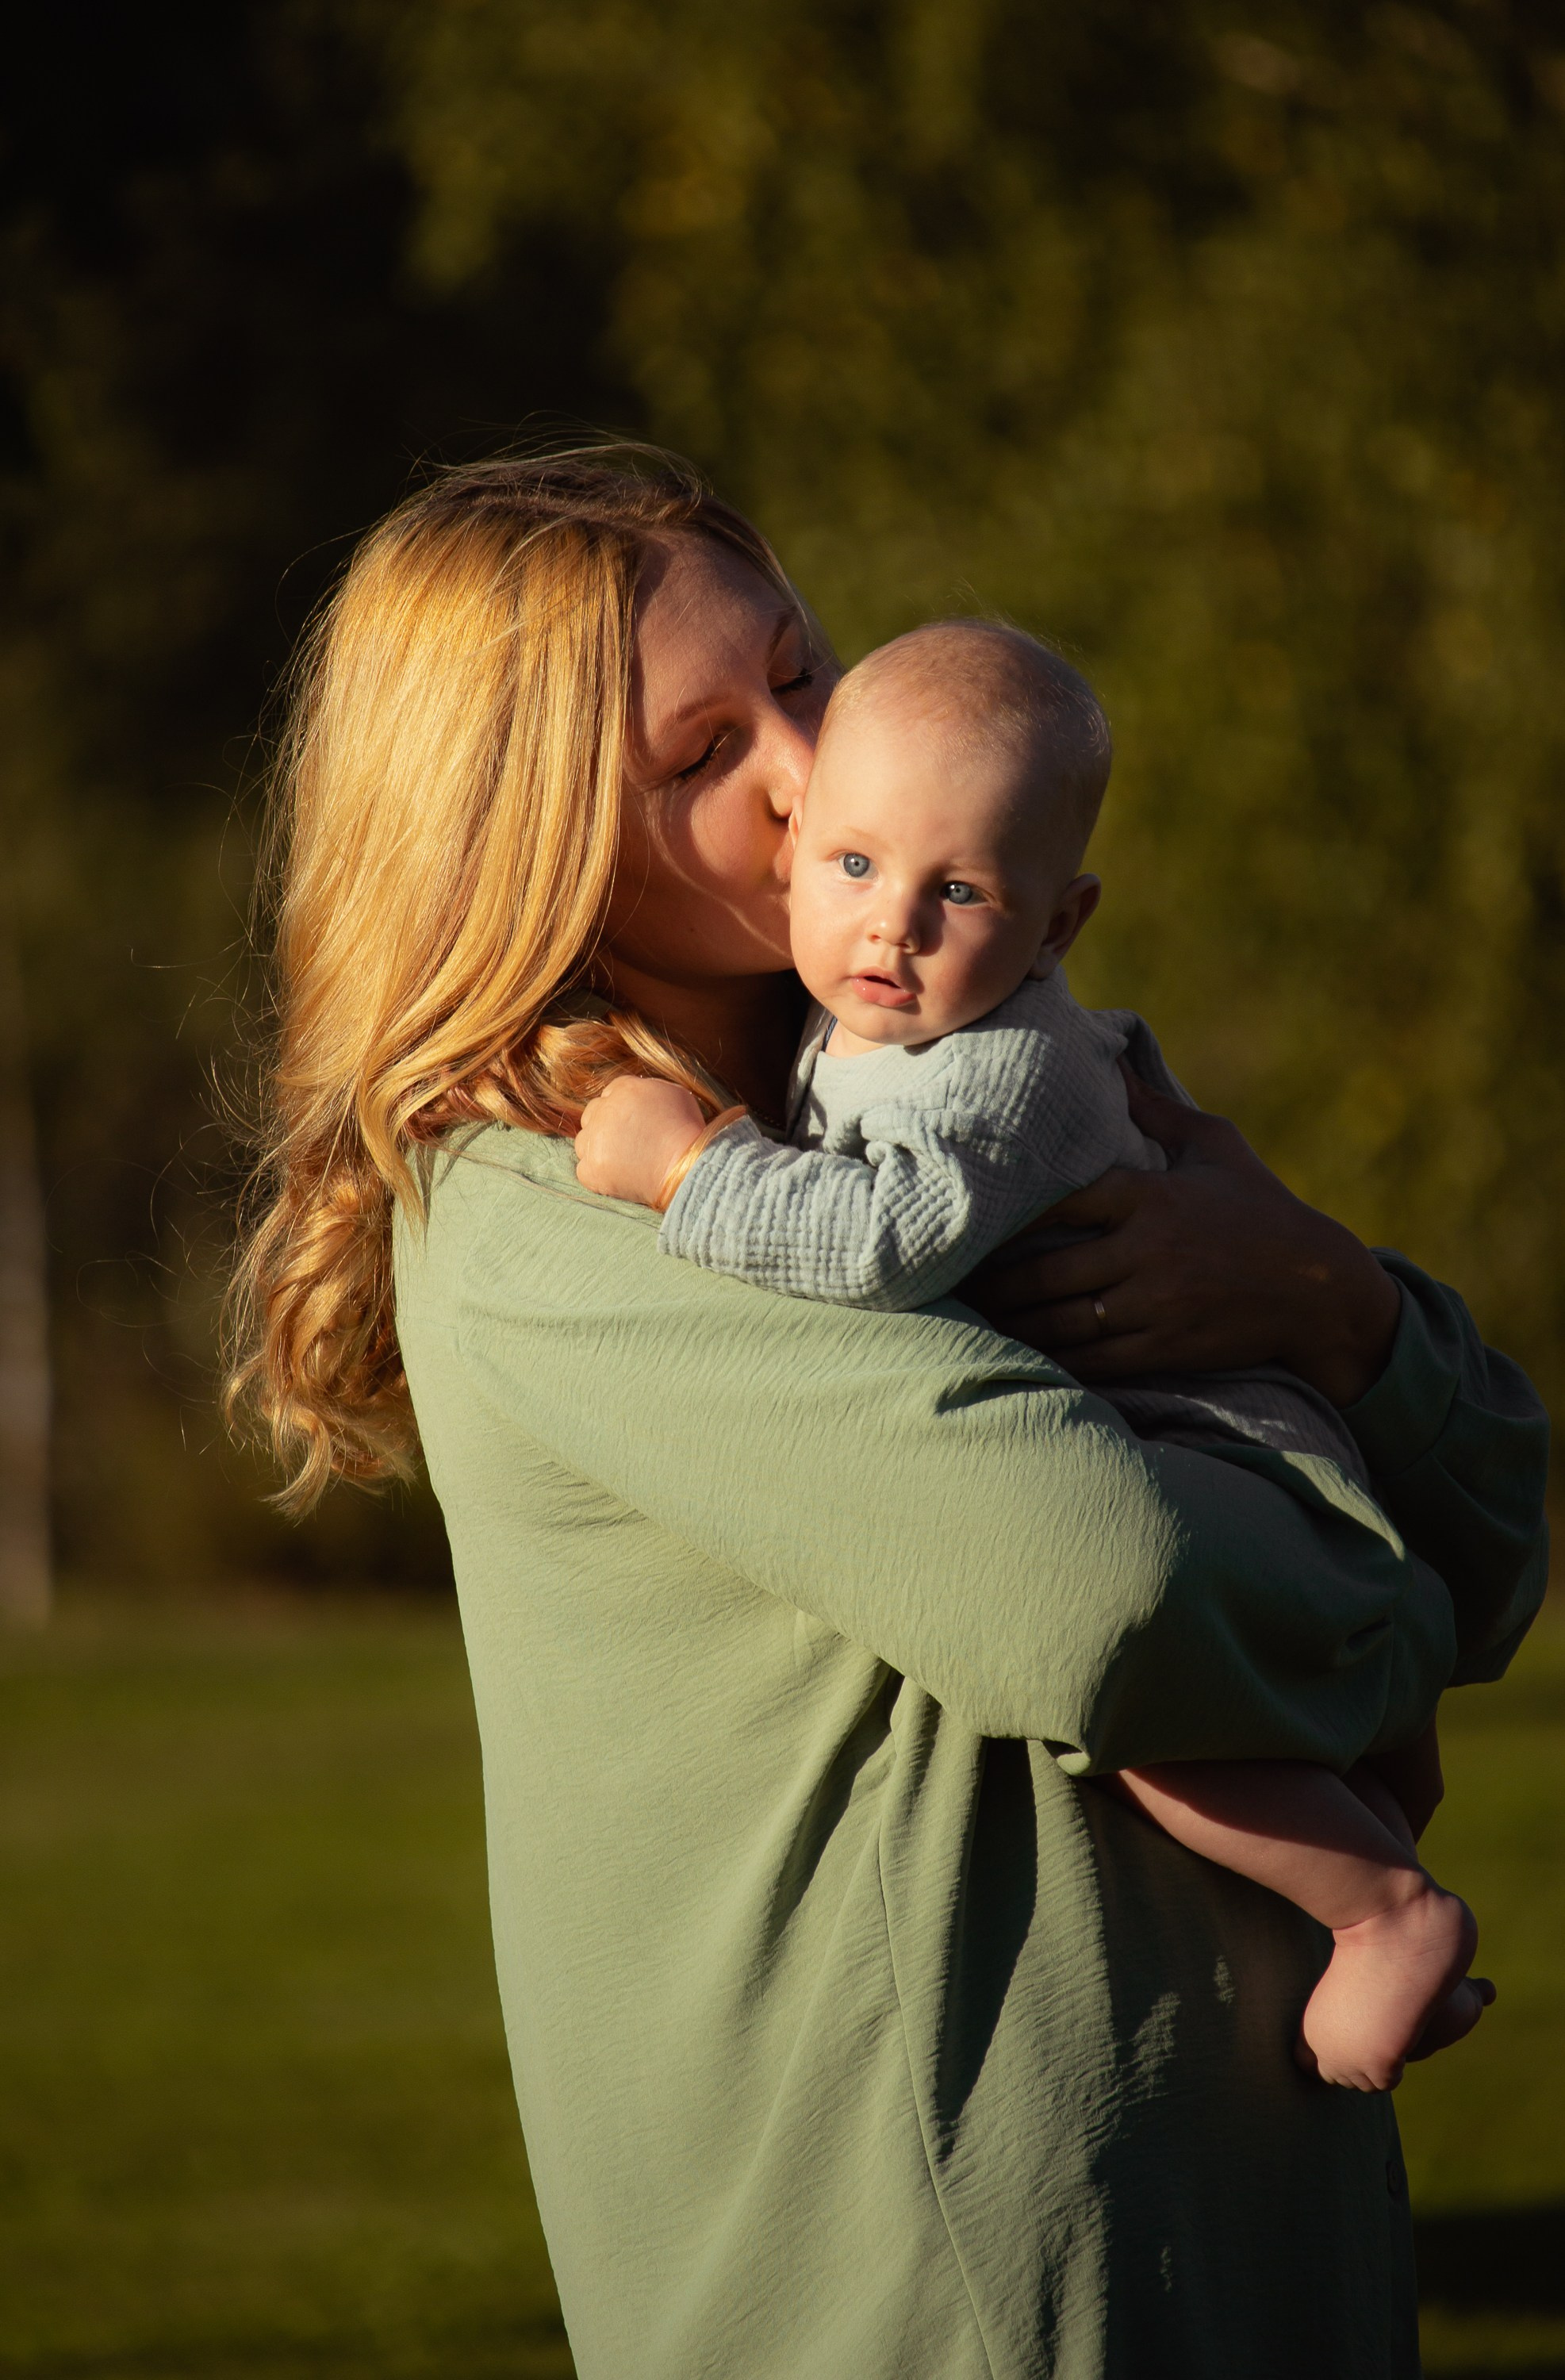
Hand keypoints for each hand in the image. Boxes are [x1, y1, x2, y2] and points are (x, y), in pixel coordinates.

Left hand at [573, 1075, 706, 1206]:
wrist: (687, 1168)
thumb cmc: (687, 1132)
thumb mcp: (676, 1095)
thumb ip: (649, 1089)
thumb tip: (639, 1095)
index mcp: (625, 1089)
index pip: (610, 1094)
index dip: (622, 1110)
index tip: (633, 1124)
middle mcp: (604, 1111)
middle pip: (592, 1114)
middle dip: (605, 1126)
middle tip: (627, 1143)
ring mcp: (595, 1140)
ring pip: (584, 1141)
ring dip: (598, 1149)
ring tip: (623, 1161)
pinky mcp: (591, 1169)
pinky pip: (583, 1169)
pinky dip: (598, 1174)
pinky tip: (618, 1177)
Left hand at [962, 1068, 1401, 1406]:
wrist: (1317, 1290)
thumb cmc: (1260, 1207)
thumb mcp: (1215, 1145)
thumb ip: (1157, 1108)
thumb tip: (1112, 1057)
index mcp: (1152, 1197)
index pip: (1065, 1201)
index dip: (1011, 1213)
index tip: (972, 1212)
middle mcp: (1147, 1253)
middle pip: (1048, 1271)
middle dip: (994, 1281)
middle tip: (950, 1278)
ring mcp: (1154, 1306)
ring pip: (1062, 1321)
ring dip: (1011, 1323)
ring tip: (970, 1317)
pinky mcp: (1163, 1349)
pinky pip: (1091, 1359)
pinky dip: (1050, 1358)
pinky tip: (1017, 1354)